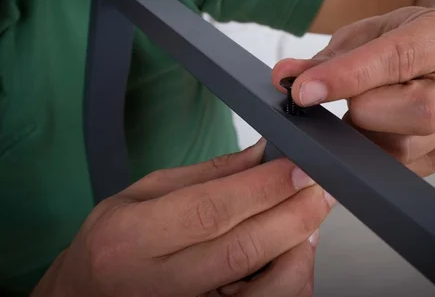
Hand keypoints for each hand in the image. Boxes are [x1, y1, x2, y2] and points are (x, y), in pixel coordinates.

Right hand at [32, 139, 333, 296]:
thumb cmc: (112, 246)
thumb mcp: (141, 195)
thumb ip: (206, 175)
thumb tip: (261, 154)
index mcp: (132, 239)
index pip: (212, 209)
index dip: (265, 186)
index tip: (299, 166)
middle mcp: (159, 285)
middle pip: (245, 248)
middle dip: (295, 212)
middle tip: (320, 188)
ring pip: (265, 289)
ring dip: (299, 248)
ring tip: (306, 218)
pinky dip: (292, 279)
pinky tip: (292, 252)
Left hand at [273, 7, 434, 176]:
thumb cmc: (400, 39)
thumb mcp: (366, 34)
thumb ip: (325, 57)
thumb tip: (283, 78)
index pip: (399, 58)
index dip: (347, 77)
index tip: (303, 91)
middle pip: (421, 111)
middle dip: (366, 110)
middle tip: (343, 103)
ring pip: (404, 148)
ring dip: (361, 136)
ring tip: (350, 116)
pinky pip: (397, 167)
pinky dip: (366, 155)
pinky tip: (359, 135)